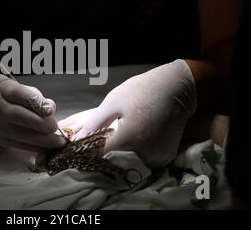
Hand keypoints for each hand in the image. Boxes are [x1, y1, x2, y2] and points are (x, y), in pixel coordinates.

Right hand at [0, 74, 66, 151]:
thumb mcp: (14, 87)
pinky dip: (33, 147)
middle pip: (15, 115)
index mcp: (0, 87)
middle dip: (38, 123)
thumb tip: (49, 108)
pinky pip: (16, 144)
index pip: (16, 92)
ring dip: (40, 140)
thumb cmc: (2, 97)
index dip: (33, 101)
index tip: (49, 109)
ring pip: (16, 134)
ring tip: (57, 142)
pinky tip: (47, 148)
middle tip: (55, 128)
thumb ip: (32, 95)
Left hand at [62, 60, 196, 167]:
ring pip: (126, 163)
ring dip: (114, 155)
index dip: (84, 151)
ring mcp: (156, 158)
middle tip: (91, 141)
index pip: (98, 155)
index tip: (76, 146)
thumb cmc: (141, 91)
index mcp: (130, 137)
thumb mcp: (113, 103)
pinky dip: (130, 154)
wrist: (177, 88)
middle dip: (98, 153)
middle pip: (112, 161)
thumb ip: (92, 123)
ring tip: (111, 138)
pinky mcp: (163, 159)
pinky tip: (127, 141)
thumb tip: (73, 140)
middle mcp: (145, 153)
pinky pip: (140, 161)